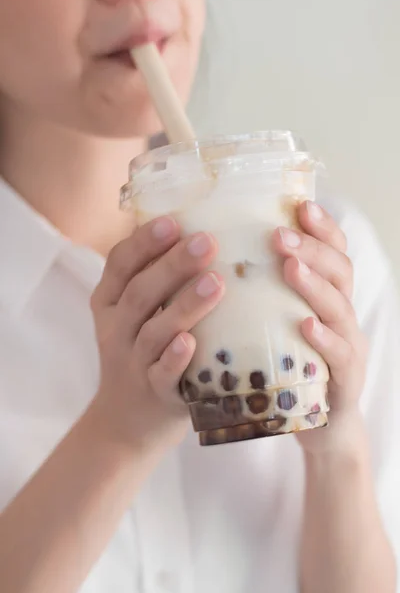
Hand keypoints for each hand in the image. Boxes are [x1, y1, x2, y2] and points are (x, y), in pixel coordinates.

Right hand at [90, 216, 223, 452]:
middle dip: (171, 265)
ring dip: (184, 305)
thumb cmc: (142, 354)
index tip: (173, 222)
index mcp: (109, 304)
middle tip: (207, 241)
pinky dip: (174, 358)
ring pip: (154, 331)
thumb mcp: (135, 317)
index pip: (119, 265)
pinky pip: (162, 375)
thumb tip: (199, 232)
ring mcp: (133, 363)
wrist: (125, 423)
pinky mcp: (154, 393)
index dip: (143, 243)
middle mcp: (116, 330)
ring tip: (215, 282)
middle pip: (139, 293)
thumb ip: (155, 281)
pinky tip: (191, 341)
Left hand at [272, 201, 367, 454]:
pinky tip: (306, 325)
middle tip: (280, 233)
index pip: (333, 253)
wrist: (318, 426)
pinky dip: (324, 338)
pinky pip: (339, 357)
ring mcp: (347, 348)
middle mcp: (342, 317)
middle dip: (312, 248)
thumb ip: (263, 296)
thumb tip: (220, 257)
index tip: (300, 204)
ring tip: (291, 266)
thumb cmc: (289, 368)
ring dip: (316, 284)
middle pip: (340, 271)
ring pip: (340, 308)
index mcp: (326, 299)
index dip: (322, 228)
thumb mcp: (277, 325)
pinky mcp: (343, 382)